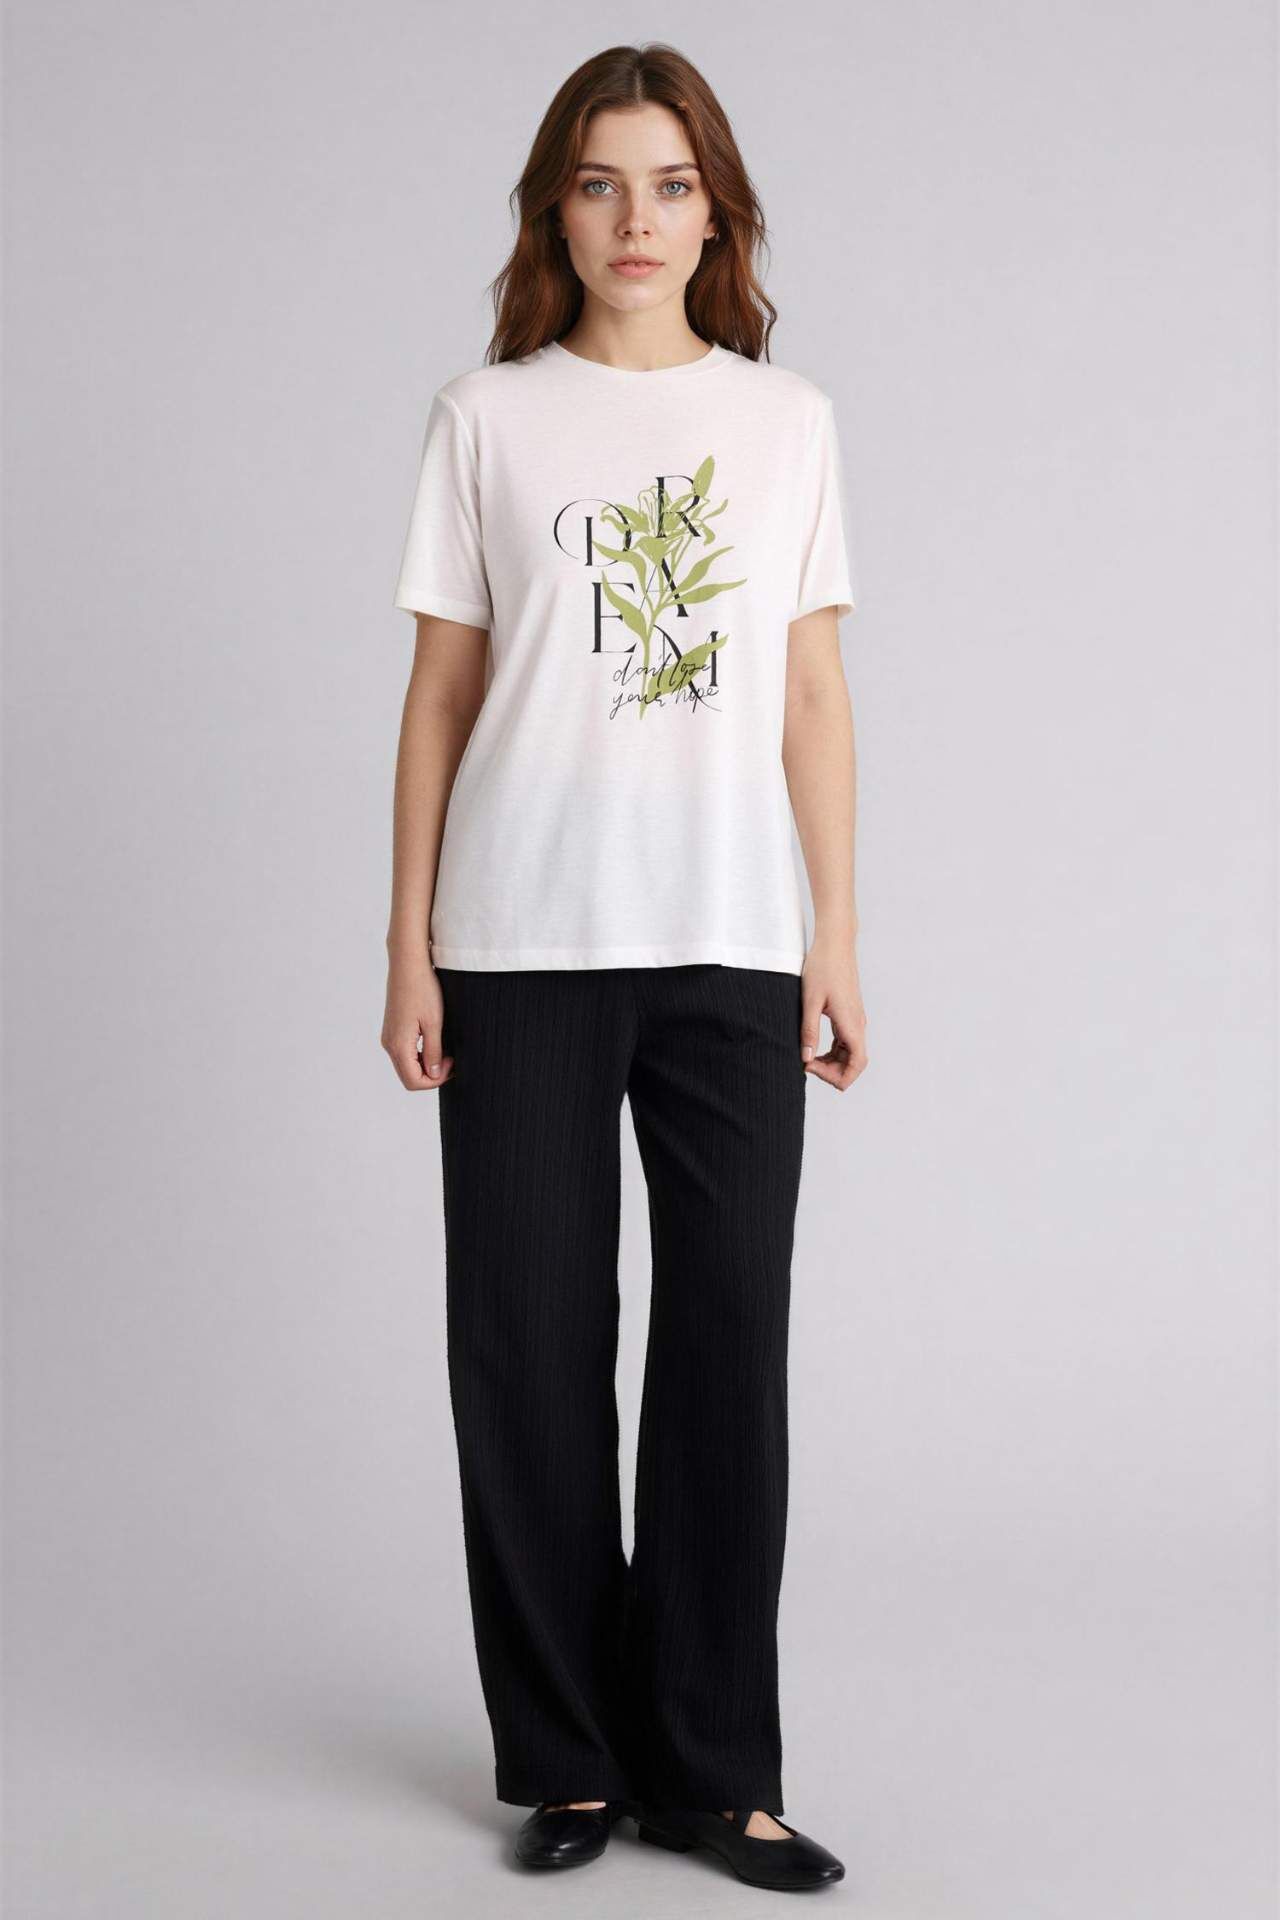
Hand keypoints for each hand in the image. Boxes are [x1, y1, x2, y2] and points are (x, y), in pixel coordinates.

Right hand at [381, 946, 454, 1089]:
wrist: (408, 964)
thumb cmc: (422, 989)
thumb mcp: (434, 1023)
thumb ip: (433, 1052)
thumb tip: (434, 1074)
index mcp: (398, 1045)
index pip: (414, 1081)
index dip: (436, 1080)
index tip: (453, 1064)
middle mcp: (389, 1044)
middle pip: (409, 1077)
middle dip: (432, 1075)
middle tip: (452, 1059)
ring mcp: (389, 1037)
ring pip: (407, 1065)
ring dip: (427, 1065)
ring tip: (445, 1049)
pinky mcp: (393, 1029)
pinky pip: (405, 1052)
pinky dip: (420, 1054)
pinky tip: (435, 1042)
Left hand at [799, 936, 867, 1091]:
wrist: (835, 943)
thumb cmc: (822, 967)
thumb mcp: (810, 1001)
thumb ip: (809, 1031)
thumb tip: (806, 1059)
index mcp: (851, 1023)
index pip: (857, 1064)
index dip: (838, 1077)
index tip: (812, 1069)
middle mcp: (857, 1024)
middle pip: (854, 1063)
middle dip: (832, 1072)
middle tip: (806, 1065)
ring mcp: (855, 1020)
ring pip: (849, 1054)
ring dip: (831, 1062)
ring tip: (807, 1058)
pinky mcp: (849, 1014)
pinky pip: (845, 1042)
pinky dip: (832, 1051)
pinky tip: (813, 1048)